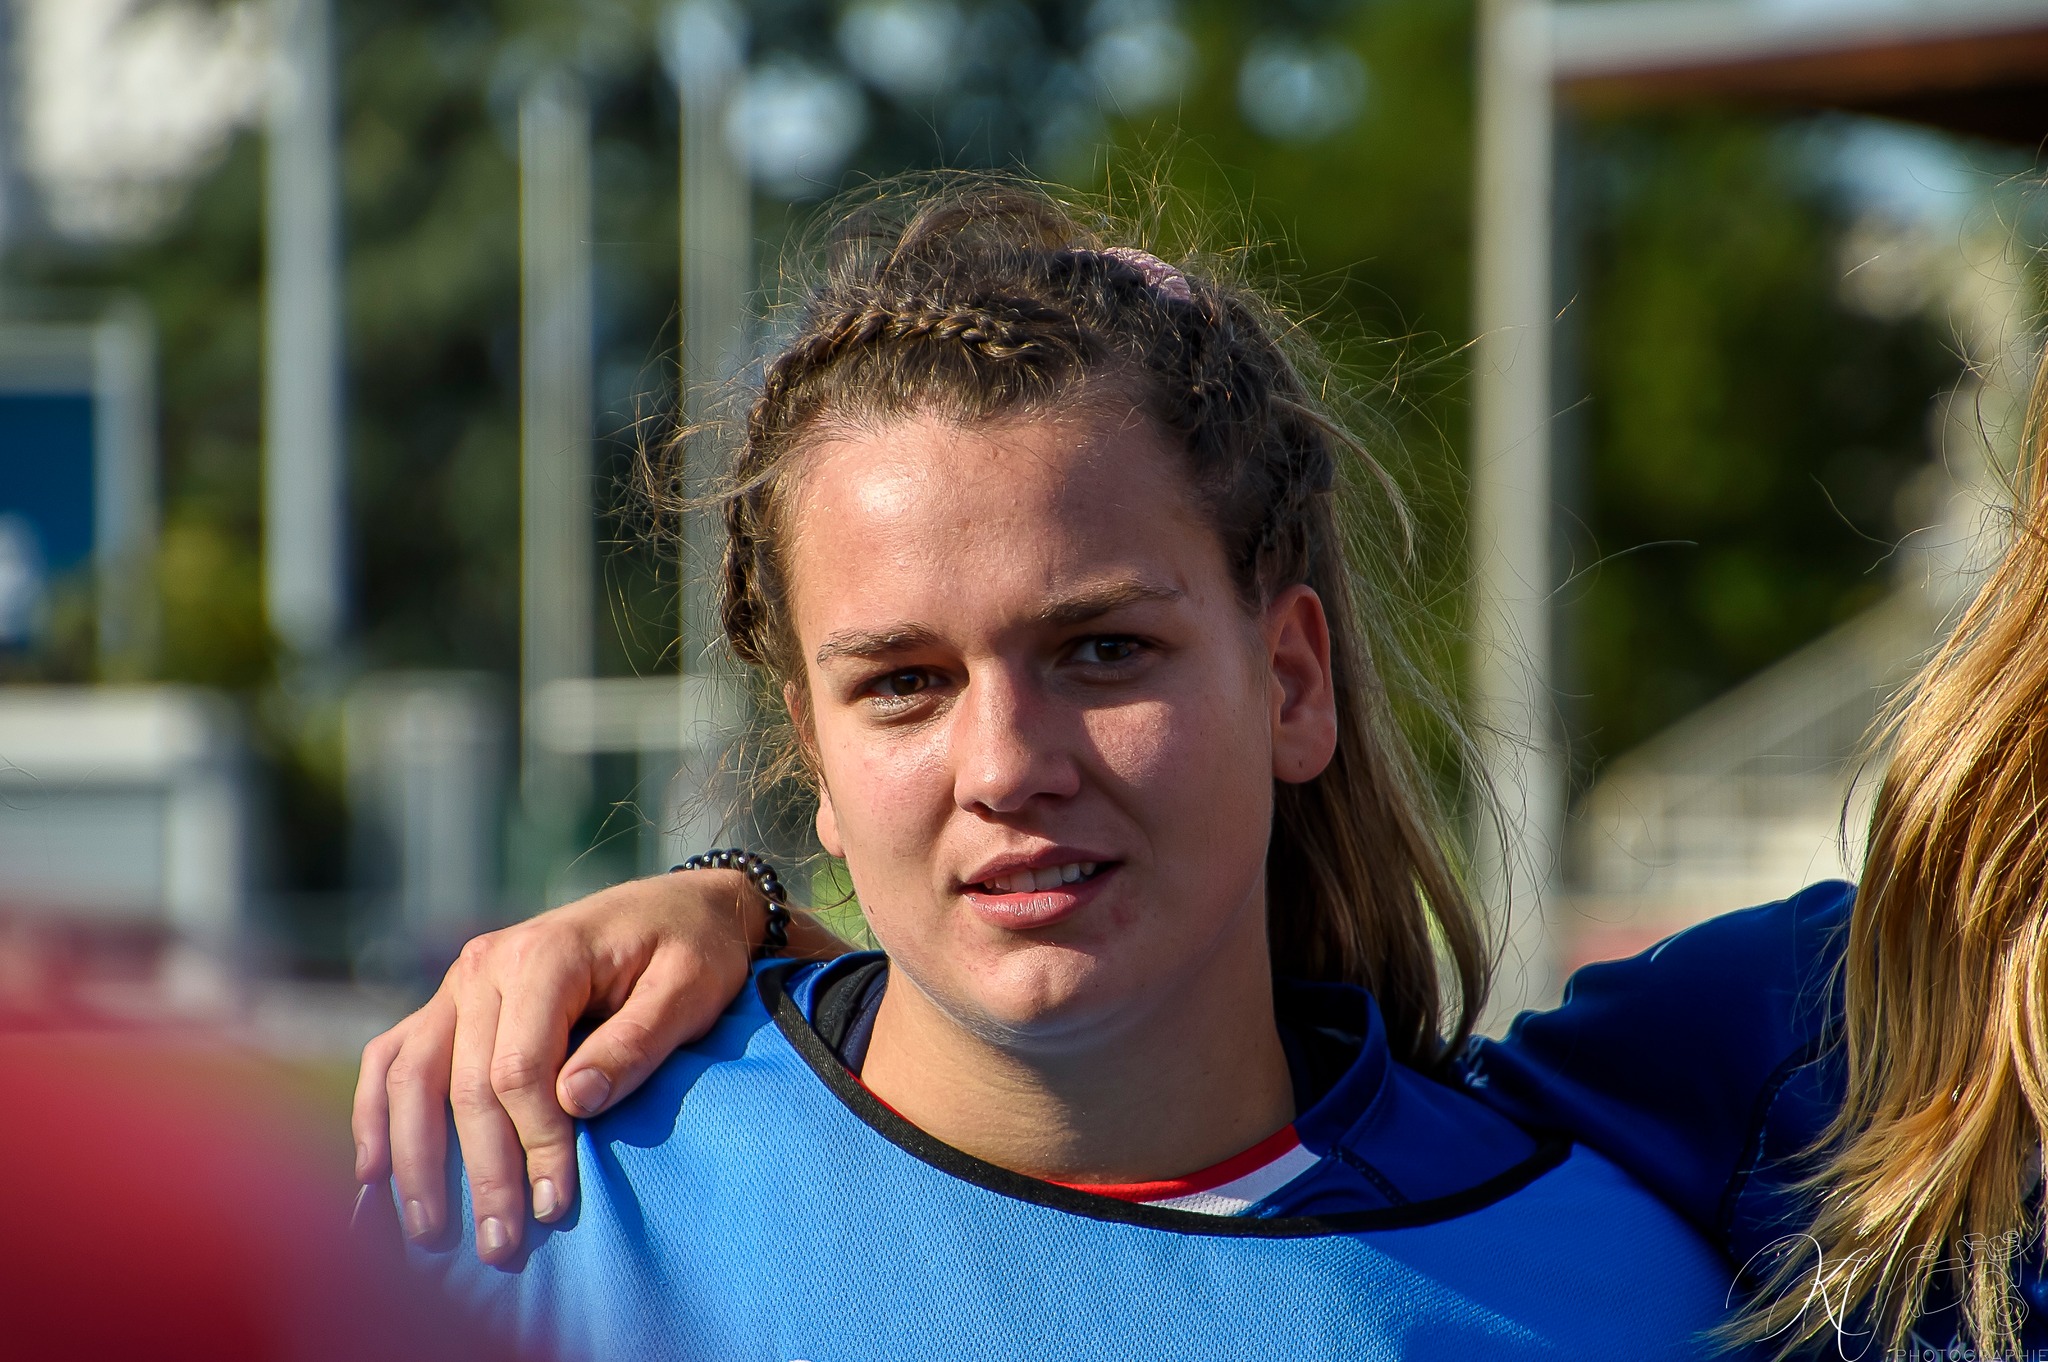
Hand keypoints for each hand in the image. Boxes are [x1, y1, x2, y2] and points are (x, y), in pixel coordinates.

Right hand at [351, 869, 844, 1264]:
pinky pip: (394, 1057)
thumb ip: (636, 1042)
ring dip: (416, 1162)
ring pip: (413, 1079)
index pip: (519, 1068)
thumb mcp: (689, 990)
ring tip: (429, 1237)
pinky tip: (373, 1175)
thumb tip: (575, 1102)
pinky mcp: (452, 1002)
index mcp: (546, 954)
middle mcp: (486, 964)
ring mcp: (460, 982)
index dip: (534, 1143)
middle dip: (481, 1173)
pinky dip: (376, 1115)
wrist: (678, 906)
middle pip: (463, 1085)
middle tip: (501, 1248)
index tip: (557, 1206)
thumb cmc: (692, 950)